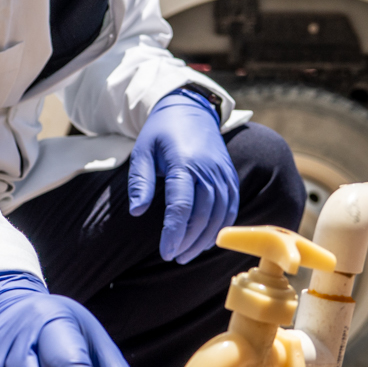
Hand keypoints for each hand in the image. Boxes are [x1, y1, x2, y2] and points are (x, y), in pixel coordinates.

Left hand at [127, 88, 238, 261]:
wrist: (191, 110)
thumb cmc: (161, 132)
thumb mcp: (142, 151)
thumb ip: (140, 181)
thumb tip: (137, 211)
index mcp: (184, 162)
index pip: (181, 205)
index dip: (174, 232)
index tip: (165, 251)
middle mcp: (208, 170)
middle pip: (203, 215)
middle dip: (188, 241)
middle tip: (173, 256)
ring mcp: (223, 174)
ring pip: (219, 215)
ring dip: (203, 239)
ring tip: (186, 254)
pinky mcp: (230, 177)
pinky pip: (230, 208)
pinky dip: (219, 227)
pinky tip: (204, 240)